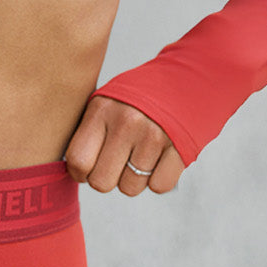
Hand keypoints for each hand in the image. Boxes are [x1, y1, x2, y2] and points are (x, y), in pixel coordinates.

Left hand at [64, 94, 184, 195]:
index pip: (78, 160)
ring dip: (135, 179)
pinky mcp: (180, 148)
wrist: (192, 79)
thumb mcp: (110, 101)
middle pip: (101, 182)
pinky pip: (158, 186)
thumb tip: (74, 168)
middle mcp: (127, 122)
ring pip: (130, 188)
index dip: (81, 173)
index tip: (89, 168)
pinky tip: (161, 159)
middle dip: (108, 178)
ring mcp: (155, 136)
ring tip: (143, 155)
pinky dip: (159, 179)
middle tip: (118, 163)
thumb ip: (91, 130)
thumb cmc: (143, 96)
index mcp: (103, 109)